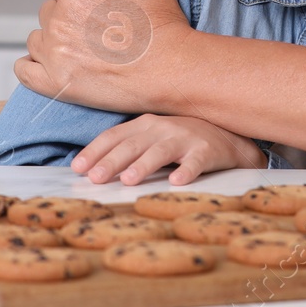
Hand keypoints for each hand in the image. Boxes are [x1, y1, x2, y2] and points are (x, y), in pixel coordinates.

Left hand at [14, 0, 197, 112]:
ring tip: (84, 51)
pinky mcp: (55, 84)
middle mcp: (59, 23)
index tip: (108, 15)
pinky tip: (50, 64)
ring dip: (54, 41)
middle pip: (51, 13)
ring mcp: (55, 55)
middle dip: (70, 19)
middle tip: (100, 34)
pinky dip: (31, 66)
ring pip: (38, 39)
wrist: (173, 70)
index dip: (90, 1)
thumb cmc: (164, 25)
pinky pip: (24, 71)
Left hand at [71, 114, 267, 185]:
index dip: (95, 151)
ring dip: (144, 164)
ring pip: (161, 151)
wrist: (228, 137)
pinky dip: (186, 170)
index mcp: (145, 125)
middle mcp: (163, 128)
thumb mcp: (154, 138)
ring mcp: (186, 138)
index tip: (77, 168)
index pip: (114, 136)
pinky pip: (196, 161)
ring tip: (129, 180)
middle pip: (132, 145)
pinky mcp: (207, 151)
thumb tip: (93, 170)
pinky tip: (177, 181)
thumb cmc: (183, 140)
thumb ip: (129, 149)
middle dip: (112, 161)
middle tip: (95, 178)